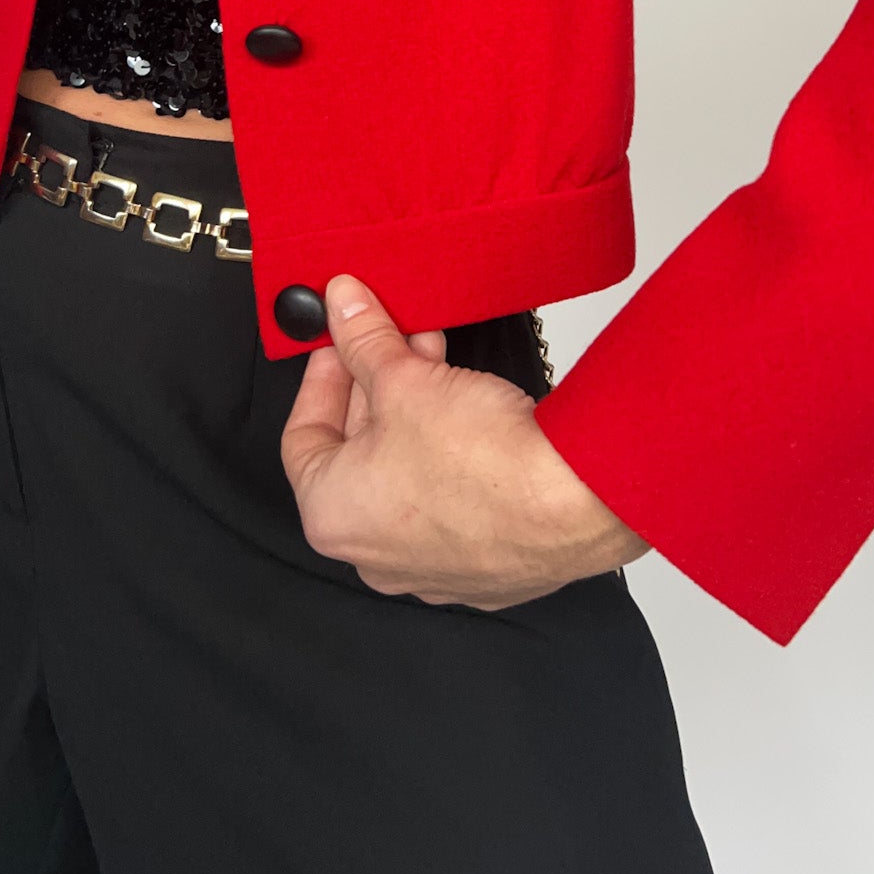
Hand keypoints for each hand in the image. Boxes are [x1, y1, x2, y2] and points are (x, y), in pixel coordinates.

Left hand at [280, 274, 649, 609]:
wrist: (572, 505)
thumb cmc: (482, 463)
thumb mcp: (404, 379)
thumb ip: (363, 338)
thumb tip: (342, 306)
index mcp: (332, 514)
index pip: (302, 437)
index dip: (320, 378)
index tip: (338, 343)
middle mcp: (373, 554)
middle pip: (357, 455)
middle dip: (375, 388)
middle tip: (392, 341)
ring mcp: (431, 567)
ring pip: (405, 477)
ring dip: (414, 416)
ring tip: (437, 364)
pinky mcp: (484, 566)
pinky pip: (452, 502)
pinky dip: (451, 456)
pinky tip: (471, 412)